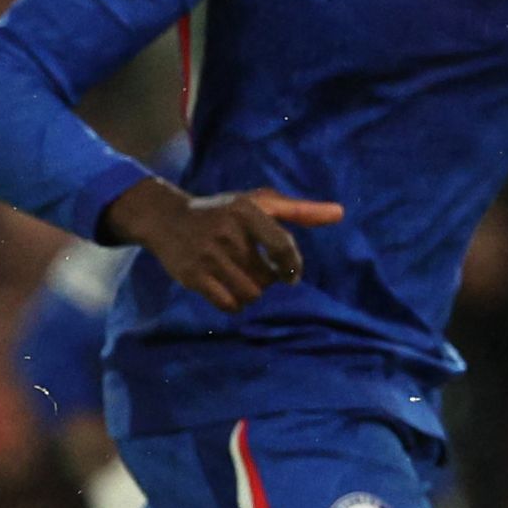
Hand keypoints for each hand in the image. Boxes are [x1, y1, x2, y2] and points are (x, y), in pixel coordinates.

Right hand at [100, 179, 344, 310]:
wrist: (166, 218)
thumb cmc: (223, 211)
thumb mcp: (258, 202)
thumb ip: (300, 210)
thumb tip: (340, 214)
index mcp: (246, 211)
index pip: (282, 245)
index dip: (293, 266)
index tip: (291, 276)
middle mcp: (226, 232)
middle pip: (266, 277)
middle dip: (267, 281)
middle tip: (257, 273)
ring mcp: (207, 255)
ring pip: (249, 294)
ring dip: (253, 294)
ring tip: (244, 281)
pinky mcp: (192, 276)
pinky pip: (228, 304)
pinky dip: (235, 304)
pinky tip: (231, 291)